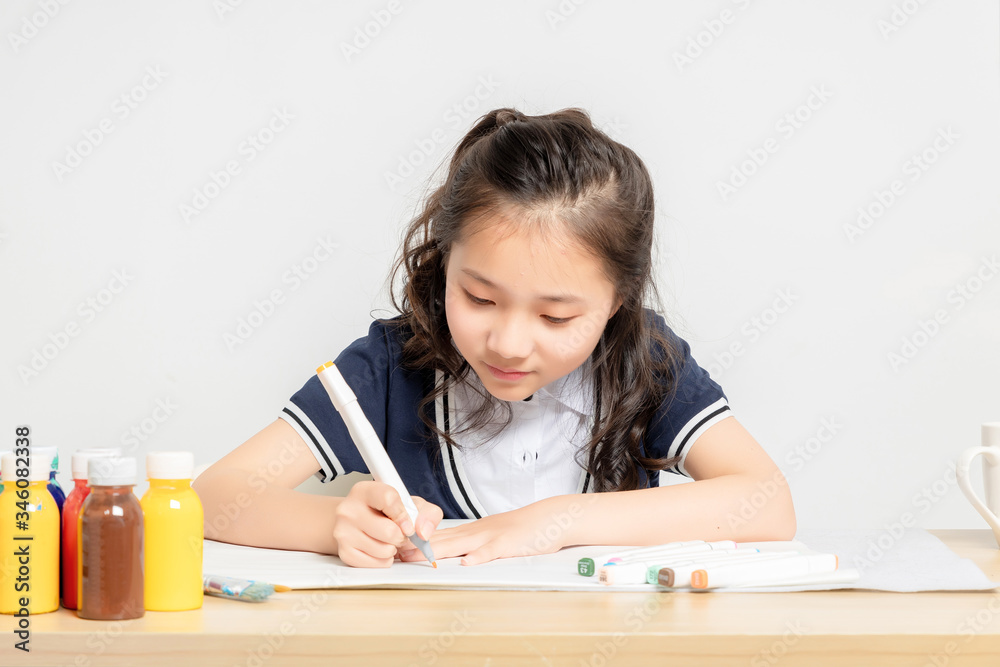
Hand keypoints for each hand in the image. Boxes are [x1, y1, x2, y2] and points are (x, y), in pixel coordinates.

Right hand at [332, 481, 442, 567]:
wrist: (356, 523)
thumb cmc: (385, 512)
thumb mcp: (409, 504)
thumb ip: (427, 513)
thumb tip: (423, 532)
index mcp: (365, 491)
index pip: (389, 499)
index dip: (404, 515)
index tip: (408, 524)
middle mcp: (349, 509)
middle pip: (389, 531)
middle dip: (402, 536)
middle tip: (398, 532)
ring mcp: (343, 532)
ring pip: (385, 550)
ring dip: (393, 549)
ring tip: (387, 540)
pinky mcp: (344, 553)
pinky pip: (377, 564)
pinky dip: (385, 560)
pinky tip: (379, 548)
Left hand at [399, 497, 576, 565]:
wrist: (549, 517)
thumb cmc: (522, 530)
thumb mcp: (492, 536)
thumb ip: (473, 546)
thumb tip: (455, 557)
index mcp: (472, 532)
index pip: (439, 536)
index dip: (417, 542)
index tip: (396, 546)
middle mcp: (477, 533)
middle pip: (443, 539)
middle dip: (418, 547)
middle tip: (395, 552)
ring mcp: (492, 537)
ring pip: (460, 544)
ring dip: (438, 550)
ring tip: (418, 557)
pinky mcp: (509, 544)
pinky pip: (492, 551)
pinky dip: (479, 557)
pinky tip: (467, 563)